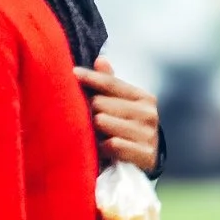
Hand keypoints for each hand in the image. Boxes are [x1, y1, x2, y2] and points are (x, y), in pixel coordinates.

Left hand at [76, 58, 159, 172]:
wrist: (145, 160)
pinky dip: (102, 147)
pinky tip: (102, 149)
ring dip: (94, 130)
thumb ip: (110, 84)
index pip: (111, 83)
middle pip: (101, 103)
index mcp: (143, 98)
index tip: (72, 73)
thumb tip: (101, 59)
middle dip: (89, 111)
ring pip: (103, 122)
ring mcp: (148, 134)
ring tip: (95, 135)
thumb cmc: (126, 128)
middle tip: (86, 119)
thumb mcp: (121, 106)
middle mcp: (148, 114)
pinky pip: (111, 144)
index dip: (90, 78)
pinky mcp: (144, 154)